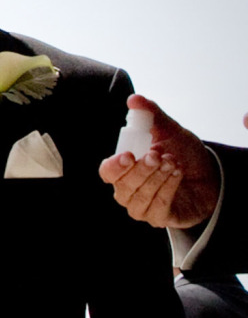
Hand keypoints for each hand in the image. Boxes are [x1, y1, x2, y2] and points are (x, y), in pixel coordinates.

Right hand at [99, 96, 219, 228]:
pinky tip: (177, 175)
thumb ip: (150, 115)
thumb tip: (134, 99)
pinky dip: (167, 190)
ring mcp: (141, 206)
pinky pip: (156, 208)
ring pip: (139, 198)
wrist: (209, 174)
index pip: (107, 172)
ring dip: (157, 179)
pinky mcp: (158, 218)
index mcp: (123, 169)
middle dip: (142, 170)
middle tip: (159, 155)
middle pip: (122, 186)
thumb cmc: (181, 153)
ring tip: (173, 163)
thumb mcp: (169, 130)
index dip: (114, 166)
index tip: (129, 155)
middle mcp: (127, 190)